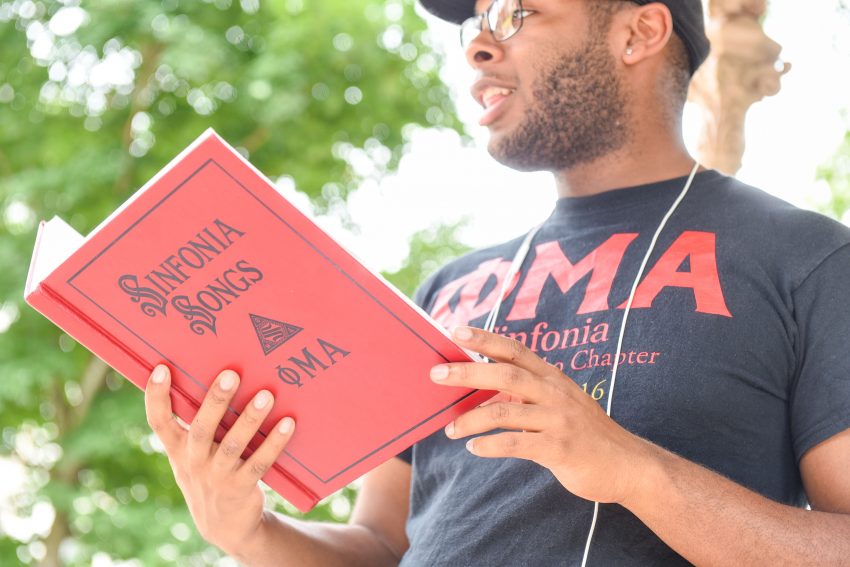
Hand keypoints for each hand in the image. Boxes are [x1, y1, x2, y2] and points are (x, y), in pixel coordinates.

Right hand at [144, 364, 294, 555]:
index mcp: (178, 448)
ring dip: (250, 419)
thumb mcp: (192, 453)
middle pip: (201, 429)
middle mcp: (194, 461)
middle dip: (215, 401)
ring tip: (266, 395)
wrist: (223, 524)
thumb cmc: (209, 472)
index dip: (156, 396)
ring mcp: (217, 476)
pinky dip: (274, 442)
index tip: (161, 368)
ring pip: (233, 445)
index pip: (159, 421)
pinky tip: (288, 423)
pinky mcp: (242, 487)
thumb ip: (198, 423)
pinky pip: (259, 462)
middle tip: (231, 374)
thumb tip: (218, 375)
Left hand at [431, 326, 652, 505]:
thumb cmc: (585, 434)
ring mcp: (559, 420)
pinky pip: (517, 444)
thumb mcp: (559, 405)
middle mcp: (556, 393)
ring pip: (506, 412)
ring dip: (472, 420)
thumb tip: (481, 394)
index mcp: (553, 378)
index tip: (456, 331)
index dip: (485, 339)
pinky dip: (491, 446)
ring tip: (451, 431)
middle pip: (506, 375)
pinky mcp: (560, 448)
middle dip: (468, 372)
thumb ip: (526, 396)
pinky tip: (475, 449)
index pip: (515, 350)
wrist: (629, 466)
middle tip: (436, 374)